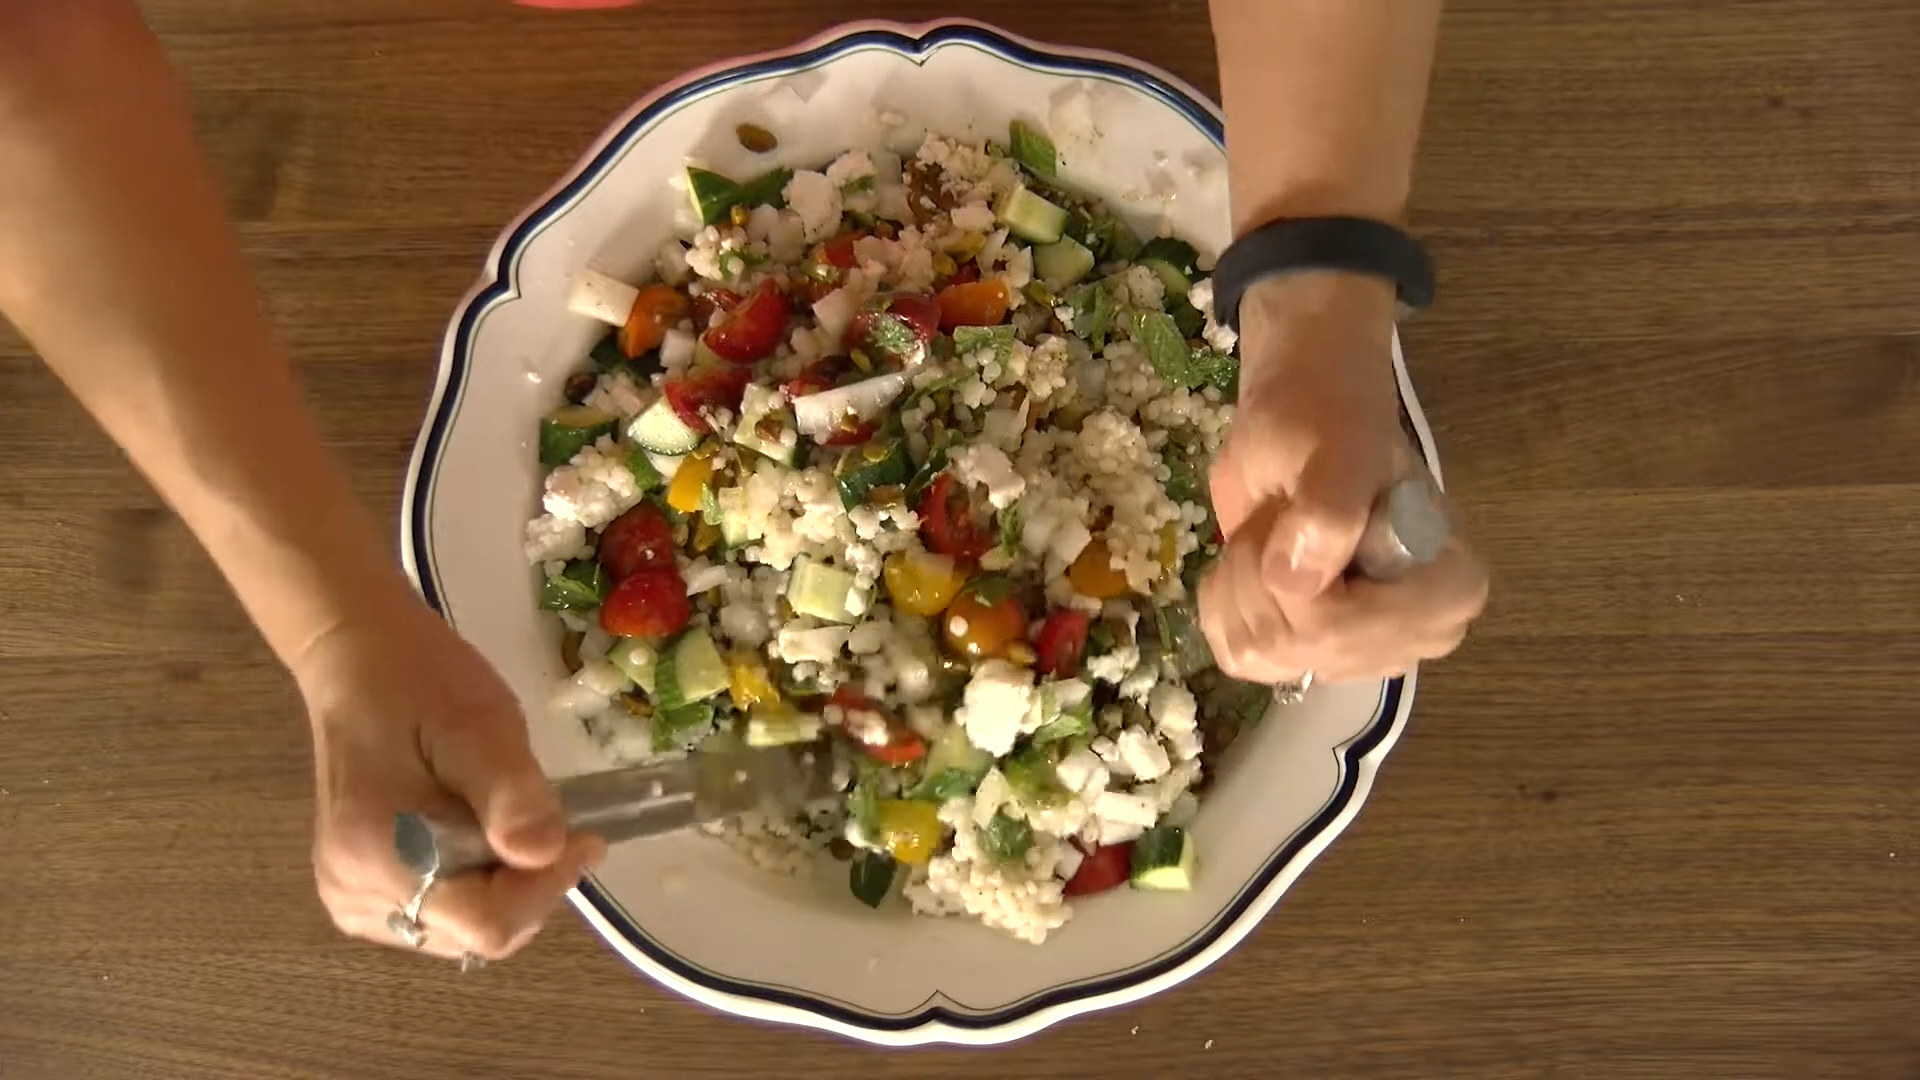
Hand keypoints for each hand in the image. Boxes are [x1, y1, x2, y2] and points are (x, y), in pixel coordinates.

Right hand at [294, 597, 604, 960]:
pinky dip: (476, 878)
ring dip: (505, 881)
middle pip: (477, 931)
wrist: (356, 658)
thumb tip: (544, 854)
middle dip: (527, 882)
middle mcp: (355, 896)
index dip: (547, 887)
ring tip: (497, 810)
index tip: (582, 835)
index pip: (486, 925)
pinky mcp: (360, 890)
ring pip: (465, 927)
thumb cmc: (419, 681)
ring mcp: (353, 898)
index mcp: (377, 859)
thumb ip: (511, 791)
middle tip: (536, 810)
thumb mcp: (479, 721)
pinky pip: (443, 911)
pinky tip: (473, 827)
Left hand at [1199, 273, 1487, 684]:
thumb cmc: (1330, 423)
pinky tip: (1252, 564)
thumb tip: (1294, 583)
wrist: (1305, 421)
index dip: (1291, 583)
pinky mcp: (1313, 659)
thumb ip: (1330, 510)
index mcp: (1449, 590)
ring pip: (1260, 655)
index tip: (1293, 516)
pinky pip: (1240, 657)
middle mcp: (1415, 638)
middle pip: (1297, 647)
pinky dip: (1224, 603)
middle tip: (1276, 519)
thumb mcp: (1338, 448)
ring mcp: (1363, 655)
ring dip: (1239, 582)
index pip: (1343, 629)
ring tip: (1270, 534)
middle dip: (1257, 575)